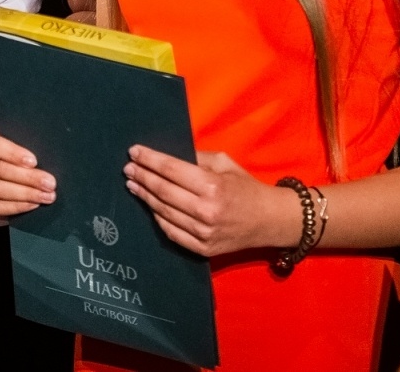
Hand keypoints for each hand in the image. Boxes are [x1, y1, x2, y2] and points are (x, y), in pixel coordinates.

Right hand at [0, 131, 55, 216]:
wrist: (20, 184)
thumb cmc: (26, 162)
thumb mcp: (27, 150)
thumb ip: (33, 149)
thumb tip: (50, 157)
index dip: (13, 153)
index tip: (34, 161)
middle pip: (0, 169)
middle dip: (28, 177)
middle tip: (50, 183)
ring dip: (26, 194)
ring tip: (46, 196)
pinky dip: (16, 206)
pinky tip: (33, 205)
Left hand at [123, 146, 298, 257]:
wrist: (271, 221)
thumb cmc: (247, 188)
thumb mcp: (225, 164)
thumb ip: (197, 158)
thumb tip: (168, 156)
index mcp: (212, 186)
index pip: (171, 170)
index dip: (149, 159)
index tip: (134, 151)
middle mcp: (205, 211)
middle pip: (162, 191)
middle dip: (142, 177)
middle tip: (128, 168)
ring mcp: (203, 233)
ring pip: (163, 212)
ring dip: (145, 197)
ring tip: (133, 184)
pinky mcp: (203, 248)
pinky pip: (172, 232)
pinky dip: (158, 218)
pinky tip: (150, 206)